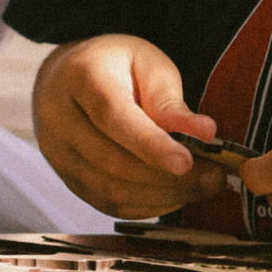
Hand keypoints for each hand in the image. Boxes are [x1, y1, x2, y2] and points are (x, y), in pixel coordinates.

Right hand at [31, 34, 225, 217]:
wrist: (68, 80)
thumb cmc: (116, 68)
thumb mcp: (148, 65)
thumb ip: (171, 102)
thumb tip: (206, 134)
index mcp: (79, 76)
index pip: (112, 116)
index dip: (150, 144)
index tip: (187, 161)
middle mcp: (58, 117)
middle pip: (112, 161)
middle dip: (168, 177)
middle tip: (214, 177)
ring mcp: (57, 153)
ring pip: (111, 190)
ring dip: (163, 196)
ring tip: (201, 186)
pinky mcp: (66, 179)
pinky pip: (108, 204)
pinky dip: (147, 205)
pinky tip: (174, 194)